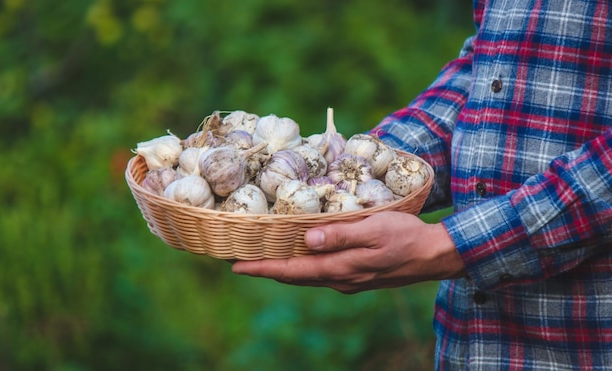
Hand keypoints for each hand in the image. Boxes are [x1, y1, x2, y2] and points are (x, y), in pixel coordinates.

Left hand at [231, 211, 466, 293]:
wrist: (435, 255)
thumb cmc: (406, 236)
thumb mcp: (374, 229)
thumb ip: (341, 236)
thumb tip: (308, 241)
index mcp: (341, 268)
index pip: (292, 270)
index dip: (263, 269)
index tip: (237, 266)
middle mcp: (340, 279)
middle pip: (295, 277)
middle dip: (267, 270)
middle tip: (241, 262)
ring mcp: (349, 281)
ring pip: (307, 276)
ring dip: (283, 270)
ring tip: (263, 260)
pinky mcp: (358, 277)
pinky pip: (322, 274)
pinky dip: (303, 267)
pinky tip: (301, 257)